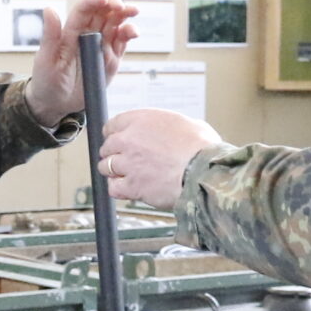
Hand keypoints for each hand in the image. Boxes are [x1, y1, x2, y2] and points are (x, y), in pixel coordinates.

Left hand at [25, 0, 139, 128]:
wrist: (57, 103)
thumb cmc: (47, 80)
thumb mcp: (46, 59)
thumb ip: (50, 35)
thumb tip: (49, 9)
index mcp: (70, 31)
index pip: (83, 10)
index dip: (93, 2)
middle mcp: (87, 34)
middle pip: (103, 12)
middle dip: (114, 4)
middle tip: (121, 6)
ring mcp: (101, 45)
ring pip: (116, 24)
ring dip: (125, 16)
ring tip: (133, 11)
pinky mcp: (111, 59)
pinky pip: (122, 43)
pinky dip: (129, 34)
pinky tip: (133, 32)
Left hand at [101, 108, 221, 206]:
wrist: (204, 173)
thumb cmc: (203, 149)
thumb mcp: (190, 124)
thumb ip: (172, 126)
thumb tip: (177, 131)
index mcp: (143, 120)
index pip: (113, 125)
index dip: (114, 134)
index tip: (117, 140)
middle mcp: (130, 139)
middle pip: (107, 146)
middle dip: (114, 153)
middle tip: (124, 160)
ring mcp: (128, 163)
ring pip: (106, 167)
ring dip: (114, 172)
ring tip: (125, 175)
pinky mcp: (131, 186)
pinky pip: (113, 188)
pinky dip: (118, 189)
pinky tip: (127, 189)